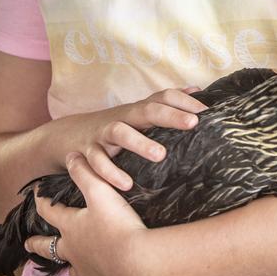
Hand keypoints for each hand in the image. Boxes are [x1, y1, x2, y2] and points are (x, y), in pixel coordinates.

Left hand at [24, 152, 148, 275]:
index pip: (50, 212)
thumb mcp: (100, 192)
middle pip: (51, 248)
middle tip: (28, 244)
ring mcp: (90, 271)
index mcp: (71, 228)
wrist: (140, 261)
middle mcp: (75, 252)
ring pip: (74, 272)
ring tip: (68, 271)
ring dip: (70, 269)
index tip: (35, 195)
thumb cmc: (118, 224)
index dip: (42, 201)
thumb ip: (85, 172)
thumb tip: (70, 156)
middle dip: (39, 244)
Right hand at [73, 87, 206, 192]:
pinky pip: (97, 161)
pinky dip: (110, 173)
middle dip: (170, 115)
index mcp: (138, 110)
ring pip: (119, 132)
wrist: (69, 135)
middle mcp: (123, 118)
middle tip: (193, 123)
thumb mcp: (139, 113)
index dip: (184, 102)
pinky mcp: (87, 152)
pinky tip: (126, 184)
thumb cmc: (116, 126)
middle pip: (146, 110)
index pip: (163, 97)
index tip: (207, 111)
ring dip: (139, 142)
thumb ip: (167, 103)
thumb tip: (198, 91)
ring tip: (160, 155)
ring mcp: (103, 134)